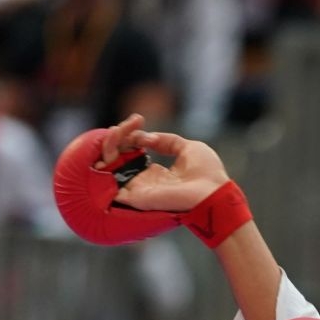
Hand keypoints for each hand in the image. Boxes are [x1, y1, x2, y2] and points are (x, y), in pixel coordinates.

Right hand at [98, 114, 231, 212]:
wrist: (214, 191)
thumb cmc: (207, 173)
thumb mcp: (187, 148)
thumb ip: (167, 141)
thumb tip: (148, 137)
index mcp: (156, 172)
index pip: (133, 155)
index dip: (129, 137)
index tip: (134, 122)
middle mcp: (145, 181)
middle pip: (119, 160)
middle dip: (115, 140)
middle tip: (119, 126)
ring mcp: (139, 189)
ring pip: (112, 169)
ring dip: (108, 148)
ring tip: (114, 131)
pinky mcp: (137, 197)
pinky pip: (111, 184)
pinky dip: (105, 165)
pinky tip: (109, 143)